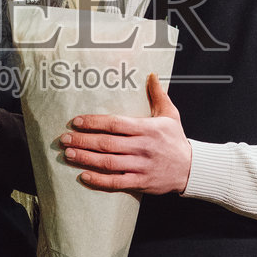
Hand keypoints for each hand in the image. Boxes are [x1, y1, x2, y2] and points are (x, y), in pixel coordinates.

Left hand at [58, 73, 191, 193]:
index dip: (94, 122)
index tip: (76, 121)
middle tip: (64, 139)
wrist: (192, 169)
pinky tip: (84, 176)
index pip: (115, 123)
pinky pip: (116, 182)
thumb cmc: (176, 140)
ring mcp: (141, 166)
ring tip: (68, 155)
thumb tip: (152, 75)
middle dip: (83, 141)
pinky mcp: (141, 182)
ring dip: (86, 158)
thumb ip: (158, 95)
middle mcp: (142, 147)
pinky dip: (99, 180)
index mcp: (147, 128)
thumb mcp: (171, 114)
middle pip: (107, 143)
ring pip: (108, 162)